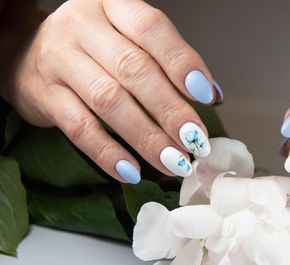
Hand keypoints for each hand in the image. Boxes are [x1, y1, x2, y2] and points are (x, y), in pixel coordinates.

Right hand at [1, 0, 222, 183]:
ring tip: (174, 162)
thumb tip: (213, 94)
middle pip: (134, 69)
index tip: (205, 95)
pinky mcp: (43, 94)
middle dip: (170, 110)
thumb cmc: (94, 49)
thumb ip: (167, 63)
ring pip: (109, 101)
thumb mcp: (128, 40)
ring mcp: (58, 59)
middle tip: (196, 140)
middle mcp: (83, 26)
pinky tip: (132, 171)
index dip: (181, 62)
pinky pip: (79, 128)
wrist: (25, 53)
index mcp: (113, 6)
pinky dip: (108, 153)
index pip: (151, 28)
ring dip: (146, 137)